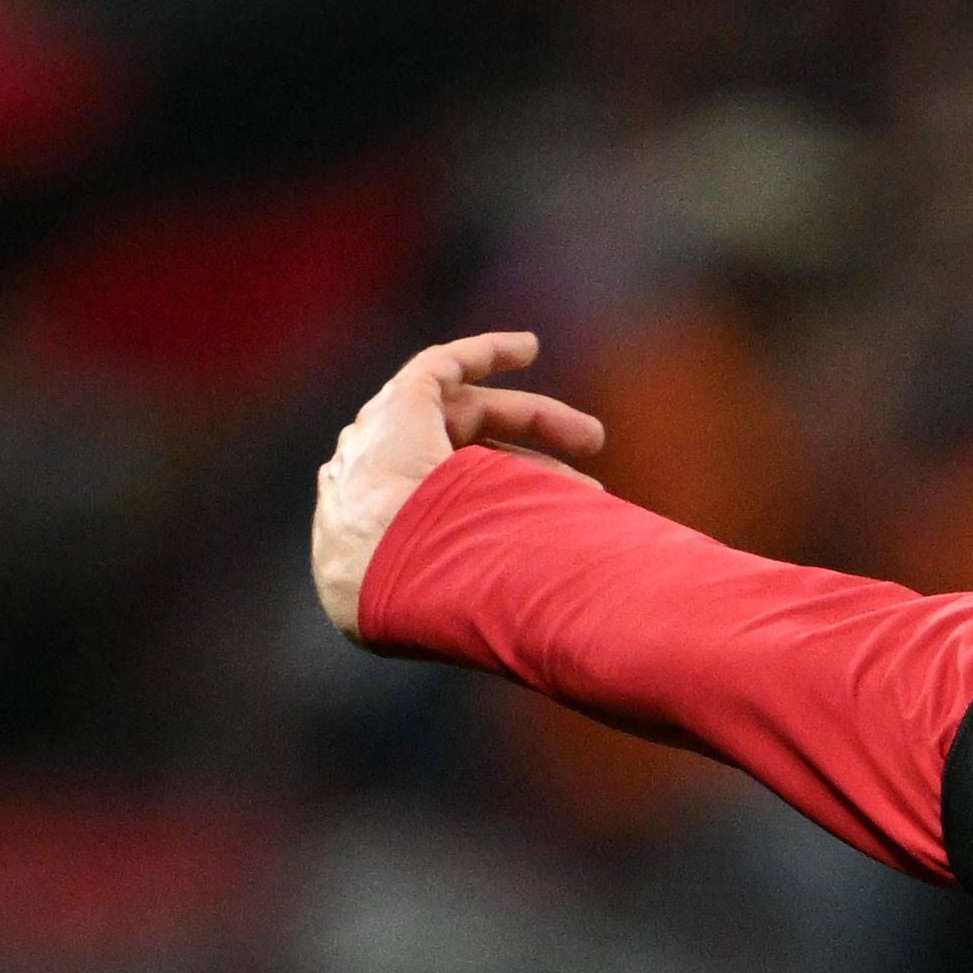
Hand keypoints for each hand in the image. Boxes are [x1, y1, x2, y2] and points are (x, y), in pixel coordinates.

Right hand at [309, 332, 606, 636]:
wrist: (384, 567)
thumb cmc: (437, 596)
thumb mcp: (478, 603)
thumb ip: (508, 599)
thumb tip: (571, 625)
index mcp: (391, 534)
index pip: (457, 509)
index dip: (515, 506)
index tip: (571, 514)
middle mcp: (379, 487)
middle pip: (462, 464)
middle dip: (533, 470)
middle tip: (594, 488)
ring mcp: (380, 445)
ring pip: (462, 420)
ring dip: (530, 422)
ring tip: (592, 439)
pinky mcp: (398, 405)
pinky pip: (438, 368)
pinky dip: (482, 354)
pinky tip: (527, 348)